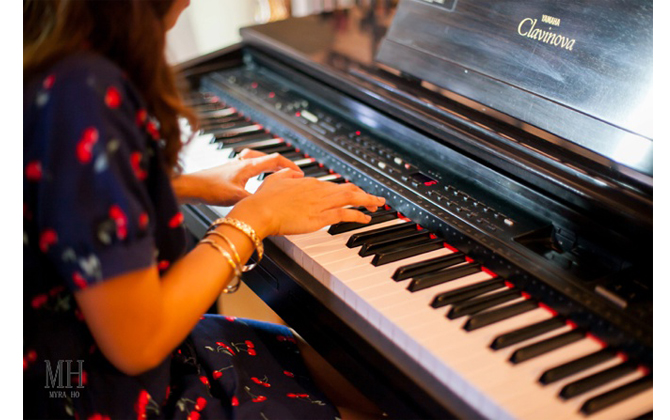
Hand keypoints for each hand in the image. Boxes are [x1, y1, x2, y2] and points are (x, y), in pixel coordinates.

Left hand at [172, 149, 301, 206]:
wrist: (190, 186)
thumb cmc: (209, 189)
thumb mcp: (236, 197)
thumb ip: (254, 200)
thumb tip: (269, 205)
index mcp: (248, 166)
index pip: (275, 160)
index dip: (290, 166)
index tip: (299, 174)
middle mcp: (242, 162)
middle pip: (268, 157)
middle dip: (282, 164)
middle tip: (291, 172)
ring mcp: (234, 165)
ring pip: (257, 159)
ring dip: (268, 163)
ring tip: (276, 171)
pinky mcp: (228, 171)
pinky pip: (247, 165)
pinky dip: (256, 169)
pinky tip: (253, 179)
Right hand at [229, 168, 385, 237]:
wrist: (260, 211)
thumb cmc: (264, 199)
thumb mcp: (275, 179)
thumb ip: (286, 175)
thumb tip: (294, 173)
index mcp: (308, 182)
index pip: (333, 185)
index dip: (346, 189)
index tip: (352, 193)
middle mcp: (318, 190)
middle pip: (348, 189)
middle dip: (364, 193)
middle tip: (375, 198)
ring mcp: (321, 203)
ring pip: (351, 199)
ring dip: (367, 201)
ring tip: (377, 205)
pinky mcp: (320, 217)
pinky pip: (345, 214)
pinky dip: (358, 215)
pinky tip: (366, 218)